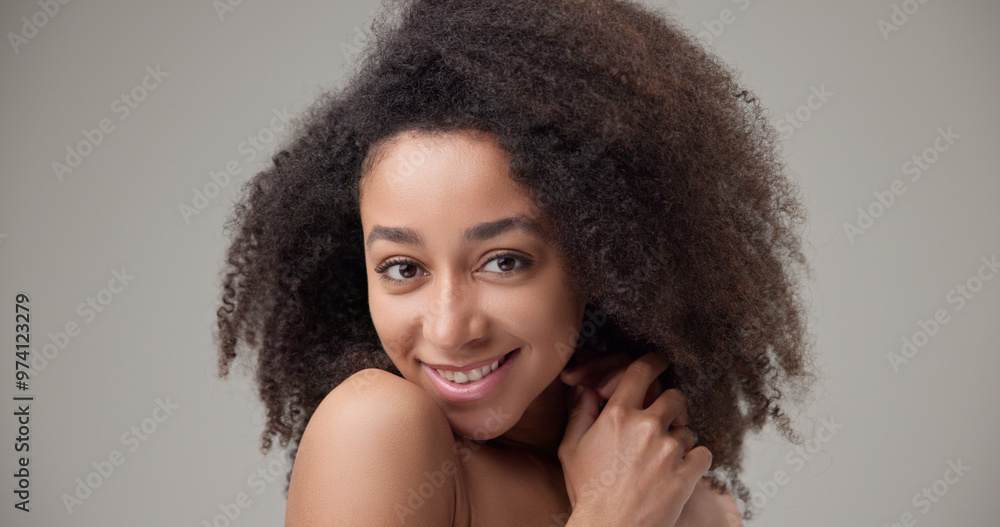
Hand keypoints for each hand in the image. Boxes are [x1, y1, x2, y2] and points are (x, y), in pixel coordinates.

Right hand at [559, 352, 712, 526]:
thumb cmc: (588, 492)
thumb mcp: (571, 449)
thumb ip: (580, 413)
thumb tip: (587, 390)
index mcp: (617, 415)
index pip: (642, 371)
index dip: (654, 362)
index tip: (660, 363)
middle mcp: (646, 426)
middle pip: (674, 396)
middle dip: (671, 405)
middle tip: (664, 420)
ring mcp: (668, 450)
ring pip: (687, 428)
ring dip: (679, 438)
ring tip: (662, 458)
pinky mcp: (686, 473)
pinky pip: (703, 453)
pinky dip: (694, 460)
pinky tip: (678, 470)